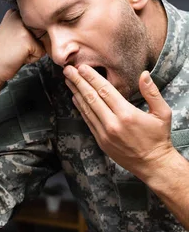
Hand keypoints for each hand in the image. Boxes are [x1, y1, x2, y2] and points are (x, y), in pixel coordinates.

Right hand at [0, 9, 45, 89]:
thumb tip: (49, 30)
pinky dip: (32, 59)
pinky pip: (41, 52)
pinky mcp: (28, 40)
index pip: (36, 24)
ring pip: (42, 41)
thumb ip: (28, 29)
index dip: (29, 38)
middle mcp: (18, 16)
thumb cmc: (1, 55)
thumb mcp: (13, 34)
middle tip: (14, 49)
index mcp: (14, 13)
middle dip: (32, 43)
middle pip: (41, 31)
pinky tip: (18, 57)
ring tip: (16, 52)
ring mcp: (23, 27)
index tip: (14, 43)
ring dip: (33, 51)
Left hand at [63, 64, 174, 180]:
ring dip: (76, 93)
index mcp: (127, 114)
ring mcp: (104, 133)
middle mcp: (112, 123)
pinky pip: (88, 121)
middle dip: (78, 82)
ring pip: (87, 109)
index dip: (92, 78)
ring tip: (68, 81)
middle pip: (91, 98)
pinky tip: (75, 98)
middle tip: (68, 70)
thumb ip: (152, 92)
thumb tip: (144, 74)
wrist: (153, 164)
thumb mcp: (162, 113)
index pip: (105, 91)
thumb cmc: (158, 138)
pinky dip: (80, 108)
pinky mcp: (101, 141)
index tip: (82, 67)